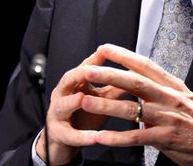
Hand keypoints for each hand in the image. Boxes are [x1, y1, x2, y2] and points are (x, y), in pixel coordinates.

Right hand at [37, 49, 128, 165]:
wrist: (64, 142)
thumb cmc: (83, 116)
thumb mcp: (99, 100)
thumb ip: (113, 87)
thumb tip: (134, 75)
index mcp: (74, 84)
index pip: (84, 68)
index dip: (94, 60)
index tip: (105, 50)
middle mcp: (63, 95)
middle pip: (68, 80)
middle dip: (78, 75)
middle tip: (90, 71)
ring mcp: (58, 114)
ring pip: (63, 105)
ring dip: (72, 102)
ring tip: (83, 99)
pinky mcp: (58, 134)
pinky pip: (69, 135)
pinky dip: (82, 136)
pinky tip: (95, 138)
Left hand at [81, 44, 192, 165]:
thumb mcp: (183, 99)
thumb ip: (160, 92)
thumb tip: (138, 86)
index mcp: (173, 86)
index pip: (146, 66)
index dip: (124, 56)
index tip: (105, 48)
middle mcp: (170, 99)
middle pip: (136, 83)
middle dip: (110, 75)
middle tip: (88, 70)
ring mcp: (168, 119)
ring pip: (132, 109)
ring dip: (106, 105)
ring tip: (86, 102)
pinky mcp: (166, 139)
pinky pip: (137, 137)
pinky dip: (117, 137)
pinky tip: (101, 136)